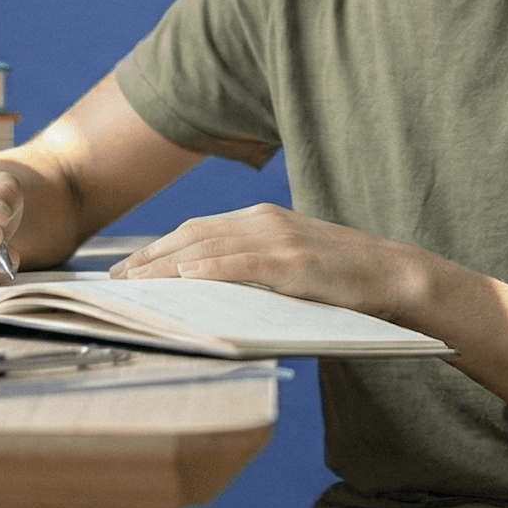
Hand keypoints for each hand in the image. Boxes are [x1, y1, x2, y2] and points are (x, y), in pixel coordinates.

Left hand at [108, 203, 434, 322]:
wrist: (392, 275)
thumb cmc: (339, 278)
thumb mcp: (287, 264)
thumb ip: (250, 268)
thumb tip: (202, 287)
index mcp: (260, 220)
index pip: (194, 232)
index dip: (156, 249)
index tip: (125, 268)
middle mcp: (263, 222)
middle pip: (191, 238)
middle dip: (149, 258)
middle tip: (114, 280)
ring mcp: (279, 240)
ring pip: (209, 250)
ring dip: (167, 267)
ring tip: (135, 284)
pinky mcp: (295, 263)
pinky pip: (245, 265)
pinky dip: (214, 270)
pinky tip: (188, 278)